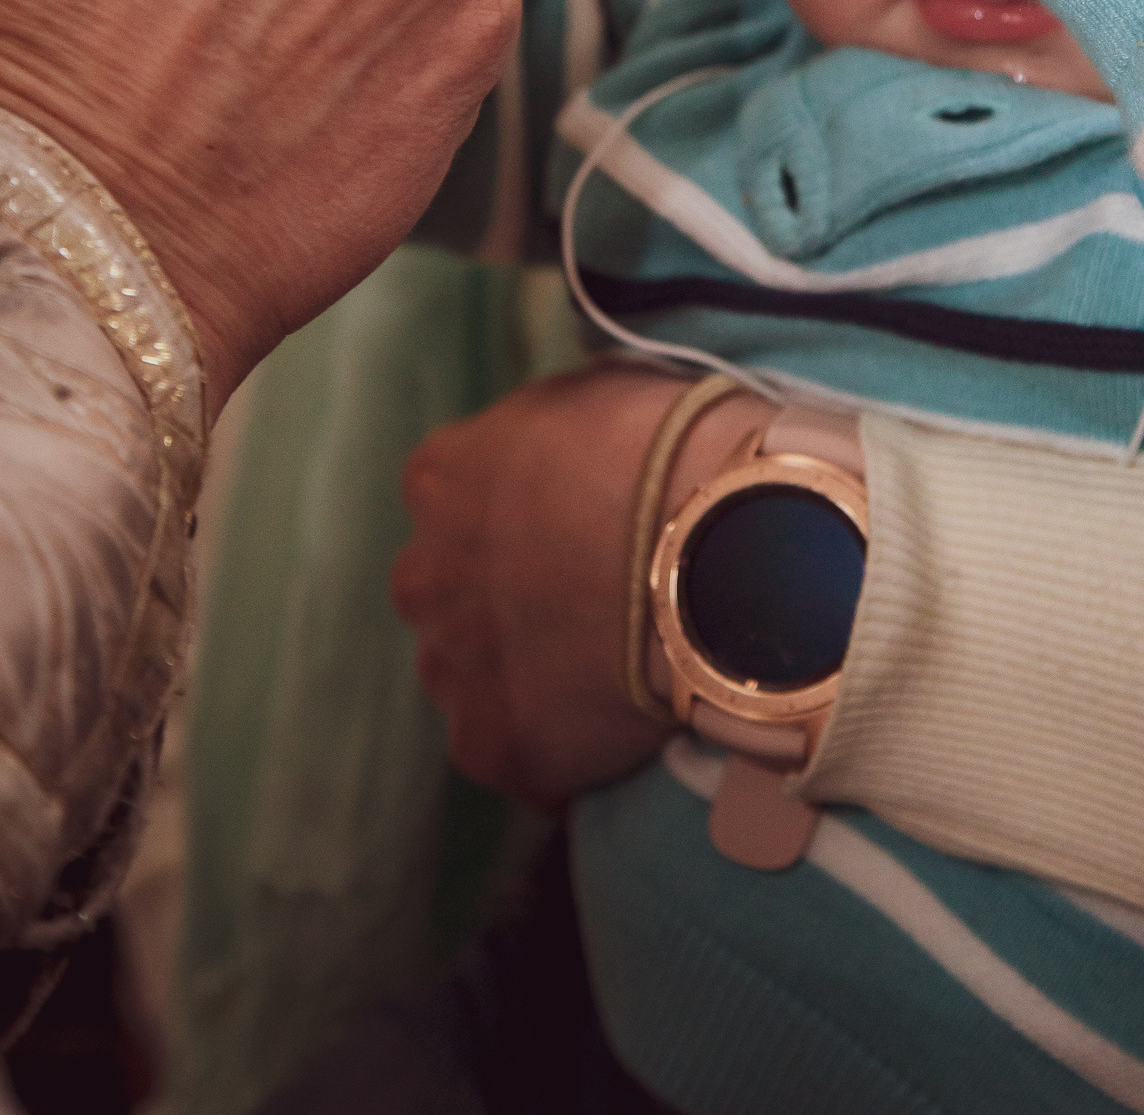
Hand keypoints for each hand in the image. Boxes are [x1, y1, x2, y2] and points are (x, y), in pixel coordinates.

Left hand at [392, 368, 767, 806]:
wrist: (720, 553)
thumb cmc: (672, 452)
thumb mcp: (592, 393)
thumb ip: (543, 431)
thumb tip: (552, 451)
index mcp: (441, 479)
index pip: (456, 499)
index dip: (523, 515)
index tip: (577, 525)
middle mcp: (423, 576)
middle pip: (452, 593)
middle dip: (506, 599)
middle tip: (594, 600)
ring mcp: (452, 670)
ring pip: (474, 676)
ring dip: (526, 674)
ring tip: (614, 668)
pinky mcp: (492, 748)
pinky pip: (514, 751)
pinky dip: (557, 748)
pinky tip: (619, 728)